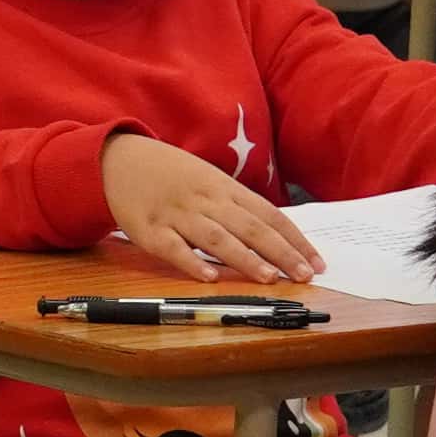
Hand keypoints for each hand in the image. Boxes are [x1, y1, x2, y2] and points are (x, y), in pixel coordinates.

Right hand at [99, 130, 319, 283]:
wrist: (119, 158)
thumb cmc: (170, 174)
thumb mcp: (209, 181)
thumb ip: (237, 207)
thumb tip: (275, 236)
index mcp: (224, 188)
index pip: (268, 214)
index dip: (294, 239)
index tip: (316, 262)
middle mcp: (206, 200)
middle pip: (250, 227)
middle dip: (281, 252)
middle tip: (303, 275)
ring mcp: (177, 215)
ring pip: (217, 238)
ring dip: (245, 258)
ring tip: (268, 277)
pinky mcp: (149, 230)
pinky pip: (173, 248)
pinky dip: (191, 263)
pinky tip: (209, 278)